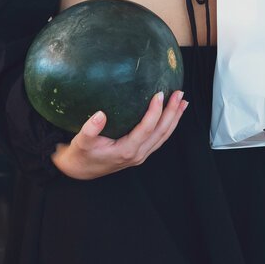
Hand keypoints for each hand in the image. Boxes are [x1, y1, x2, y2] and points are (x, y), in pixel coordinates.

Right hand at [51, 90, 187, 179]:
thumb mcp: (81, 141)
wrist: (80, 170)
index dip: (155, 111)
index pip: (146, 129)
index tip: (160, 94)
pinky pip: (159, 139)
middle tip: (179, 93)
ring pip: (163, 136)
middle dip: (172, 112)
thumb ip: (89, 130)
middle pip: (161, 132)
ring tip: (183, 102)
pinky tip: (172, 115)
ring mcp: (141, 155)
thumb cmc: (81, 154)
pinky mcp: (140, 153)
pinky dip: (168, 126)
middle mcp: (137, 154)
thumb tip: (100, 114)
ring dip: (174, 119)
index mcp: (126, 150)